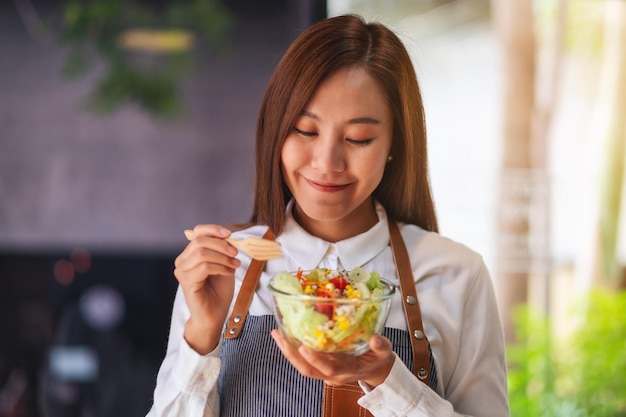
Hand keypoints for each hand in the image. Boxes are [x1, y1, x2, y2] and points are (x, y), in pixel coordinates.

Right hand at [174, 224, 240, 353]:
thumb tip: (229, 236)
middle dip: (221, 245)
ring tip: (235, 265)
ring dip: (222, 257)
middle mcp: (182, 261)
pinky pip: (204, 267)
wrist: (214, 315)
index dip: (213, 230)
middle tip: (235, 253)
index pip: (197, 232)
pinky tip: (229, 272)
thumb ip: (223, 250)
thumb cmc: (218, 292)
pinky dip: (220, 267)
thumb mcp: (224, 264)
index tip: (229, 234)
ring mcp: (182, 272)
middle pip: (200, 241)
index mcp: (190, 254)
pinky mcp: (186, 282)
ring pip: (202, 253)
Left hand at [271, 330, 394, 387]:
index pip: (329, 369)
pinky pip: (303, 360)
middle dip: (291, 355)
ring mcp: (325, 371)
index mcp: (347, 371)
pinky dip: (293, 348)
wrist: (375, 370)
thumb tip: (375, 338)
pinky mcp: (321, 365)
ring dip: (288, 350)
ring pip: (302, 366)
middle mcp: (332, 374)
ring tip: (277, 333)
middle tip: (279, 336)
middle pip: (308, 370)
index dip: (315, 360)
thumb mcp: (384, 352)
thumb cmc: (377, 358)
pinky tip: (285, 334)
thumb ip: (381, 346)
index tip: (303, 347)